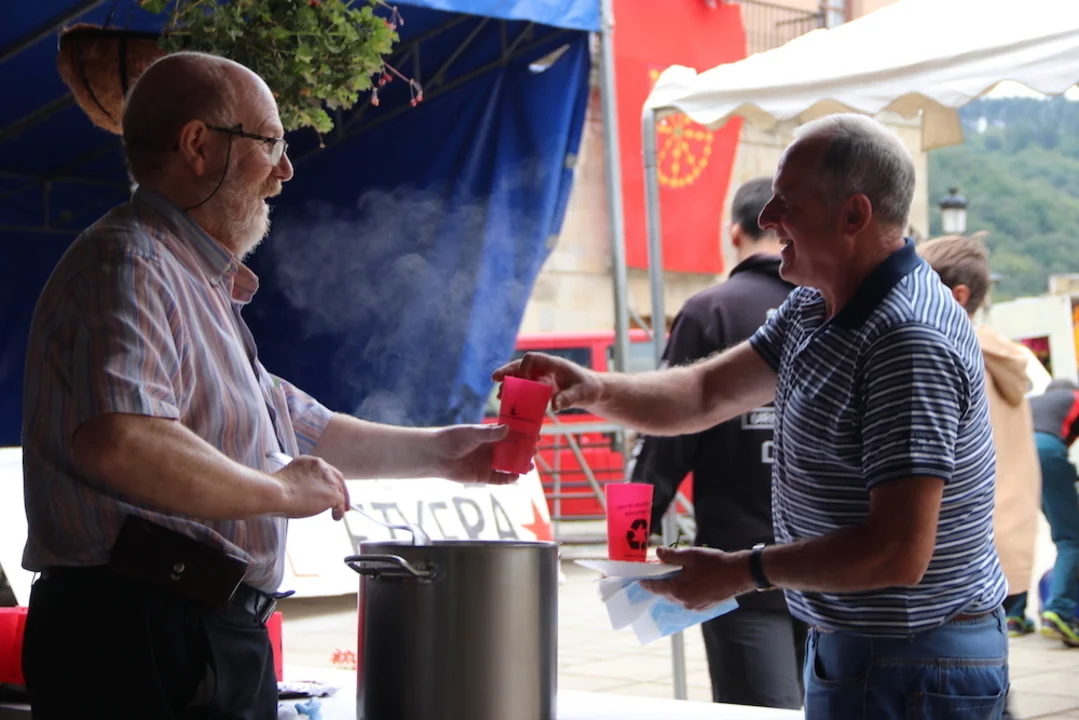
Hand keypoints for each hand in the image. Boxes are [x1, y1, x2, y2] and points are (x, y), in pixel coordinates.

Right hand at [273, 455, 350, 520]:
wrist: (276, 494)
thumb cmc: (276, 491)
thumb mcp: (291, 479)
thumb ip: (303, 481)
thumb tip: (307, 493)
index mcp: (310, 461)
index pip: (326, 471)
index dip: (330, 482)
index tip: (332, 489)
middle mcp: (322, 467)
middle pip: (337, 479)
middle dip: (341, 491)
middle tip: (343, 502)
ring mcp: (328, 480)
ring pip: (339, 492)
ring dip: (340, 504)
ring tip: (338, 513)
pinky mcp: (332, 493)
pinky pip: (340, 504)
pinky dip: (339, 512)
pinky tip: (336, 517)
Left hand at [430, 423, 525, 484]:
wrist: (436, 455)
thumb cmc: (453, 439)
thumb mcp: (472, 433)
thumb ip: (489, 433)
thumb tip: (508, 429)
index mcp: (491, 435)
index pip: (512, 434)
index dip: (524, 435)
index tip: (536, 435)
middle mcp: (492, 449)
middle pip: (513, 451)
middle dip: (525, 452)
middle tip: (534, 451)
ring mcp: (489, 463)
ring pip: (509, 465)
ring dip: (520, 466)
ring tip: (529, 466)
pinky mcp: (484, 476)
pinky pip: (500, 478)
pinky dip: (509, 478)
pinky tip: (516, 476)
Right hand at [492, 352, 602, 411]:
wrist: (592, 390)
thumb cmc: (589, 388)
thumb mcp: (582, 394)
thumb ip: (569, 398)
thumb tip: (554, 406)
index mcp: (553, 364)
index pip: (533, 358)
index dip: (524, 367)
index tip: (522, 380)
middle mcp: (544, 368)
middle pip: (521, 365)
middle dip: (507, 371)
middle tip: (495, 379)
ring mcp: (541, 377)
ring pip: (520, 376)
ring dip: (508, 383)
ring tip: (499, 395)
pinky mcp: (540, 387)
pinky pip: (524, 388)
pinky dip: (515, 393)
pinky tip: (506, 402)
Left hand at [639, 546, 754, 610]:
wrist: (739, 574)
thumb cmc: (715, 563)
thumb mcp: (690, 555)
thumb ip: (671, 556)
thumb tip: (657, 553)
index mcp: (678, 590)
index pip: (655, 587)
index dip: (646, 583)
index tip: (638, 580)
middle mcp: (684, 602)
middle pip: (665, 593)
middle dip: (660, 584)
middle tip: (657, 573)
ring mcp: (694, 607)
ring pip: (676, 597)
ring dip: (672, 588)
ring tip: (673, 575)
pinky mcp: (703, 607)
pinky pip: (687, 600)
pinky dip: (683, 592)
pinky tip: (687, 582)